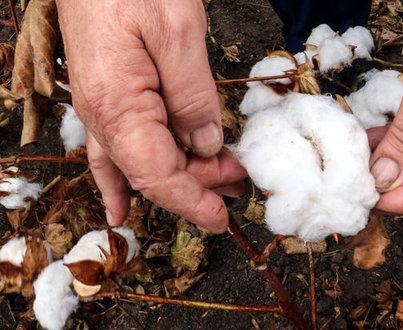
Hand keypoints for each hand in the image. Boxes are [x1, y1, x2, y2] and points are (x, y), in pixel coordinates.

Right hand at [56, 0, 245, 231]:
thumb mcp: (178, 33)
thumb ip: (193, 96)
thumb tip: (206, 145)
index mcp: (118, 106)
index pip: (159, 174)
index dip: (193, 200)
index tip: (223, 219)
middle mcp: (102, 116)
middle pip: (154, 171)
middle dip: (200, 184)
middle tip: (240, 181)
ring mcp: (101, 107)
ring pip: (140, 161)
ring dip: (180, 177)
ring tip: (217, 185)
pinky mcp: (108, 96)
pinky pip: (114, 150)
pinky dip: (124, 178)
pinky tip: (122, 203)